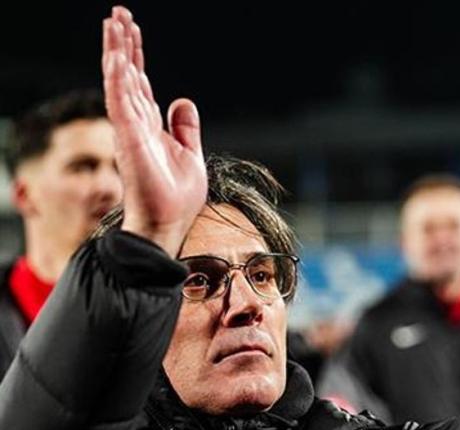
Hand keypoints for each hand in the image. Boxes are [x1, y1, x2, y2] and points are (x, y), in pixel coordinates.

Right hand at [102, 6, 206, 256]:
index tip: (132, 28)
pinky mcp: (130, 141)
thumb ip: (184, 127)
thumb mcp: (189, 153)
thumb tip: (182, 100)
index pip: (139, 82)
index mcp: (148, 126)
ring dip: (117, 53)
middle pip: (125, 75)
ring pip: (120, 83)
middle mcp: (135, 124)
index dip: (135, 55)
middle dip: (122, 44)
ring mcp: (130, 131)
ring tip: (114, 23)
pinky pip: (121, 105)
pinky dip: (119, 82)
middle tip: (118, 13)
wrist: (169, 222)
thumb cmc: (176, 196)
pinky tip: (118, 59)